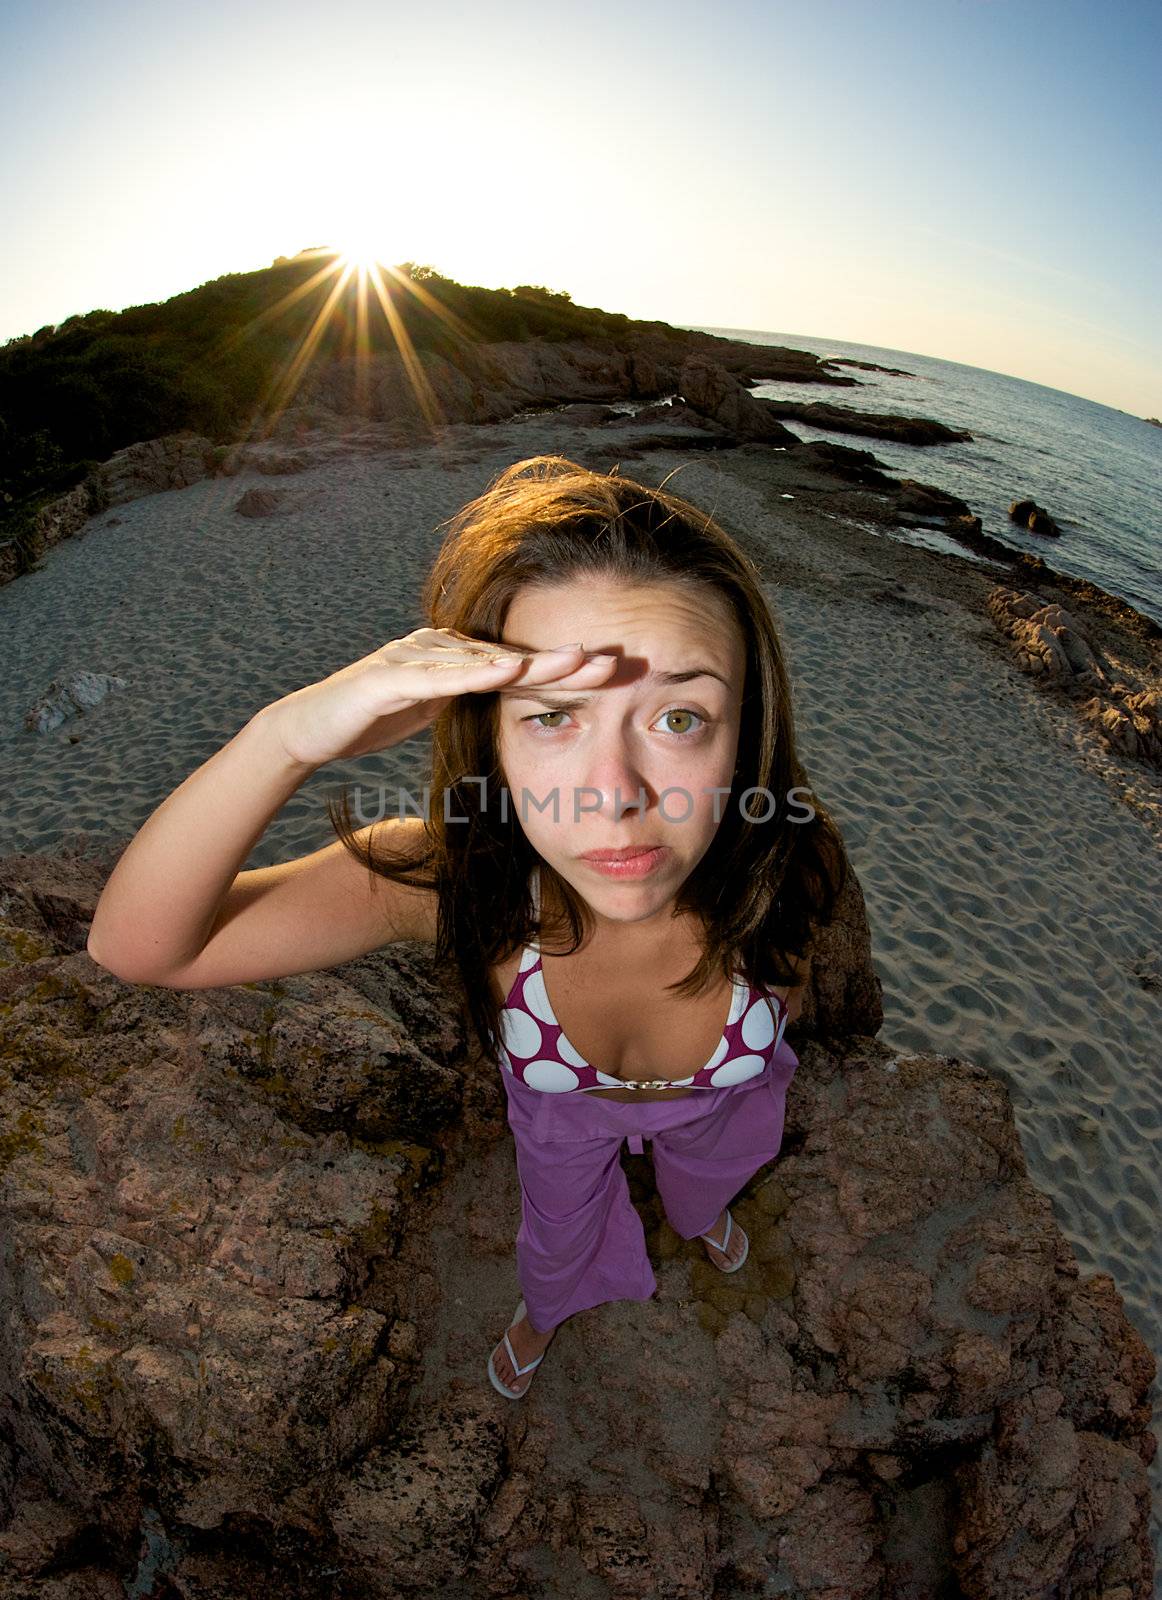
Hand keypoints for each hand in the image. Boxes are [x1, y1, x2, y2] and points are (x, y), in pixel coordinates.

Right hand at [263, 627, 616, 768]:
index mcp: (451, 661)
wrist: (304, 730)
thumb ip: (462, 702)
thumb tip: (503, 704)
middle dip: (563, 661)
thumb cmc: (365, 721)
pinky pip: (439, 676)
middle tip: (612, 661)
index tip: (609, 673)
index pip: (516, 666)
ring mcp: (413, 658)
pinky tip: (510, 669)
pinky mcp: (388, 678)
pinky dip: (476, 672)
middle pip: (510, 656)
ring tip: (578, 661)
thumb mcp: (426, 712)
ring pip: (483, 661)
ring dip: (533, 662)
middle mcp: (437, 649)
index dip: (562, 669)